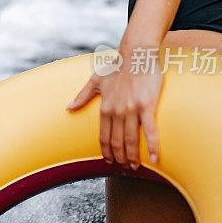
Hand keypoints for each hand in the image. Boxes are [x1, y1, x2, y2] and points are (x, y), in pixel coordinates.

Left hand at [66, 52, 162, 168]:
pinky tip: (153, 158)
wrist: (136, 54)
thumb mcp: (96, 80)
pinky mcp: (147, 106)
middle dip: (119, 158)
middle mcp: (116, 111)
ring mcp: (131, 109)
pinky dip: (151, 146)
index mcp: (104, 107)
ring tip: (135, 167)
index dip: (105, 151)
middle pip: (116, 142)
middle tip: (123, 168)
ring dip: (132, 157)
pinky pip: (150, 130)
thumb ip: (82, 96)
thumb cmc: (117, 67)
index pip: (103, 136)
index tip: (108, 161)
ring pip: (130, 140)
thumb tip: (68, 108)